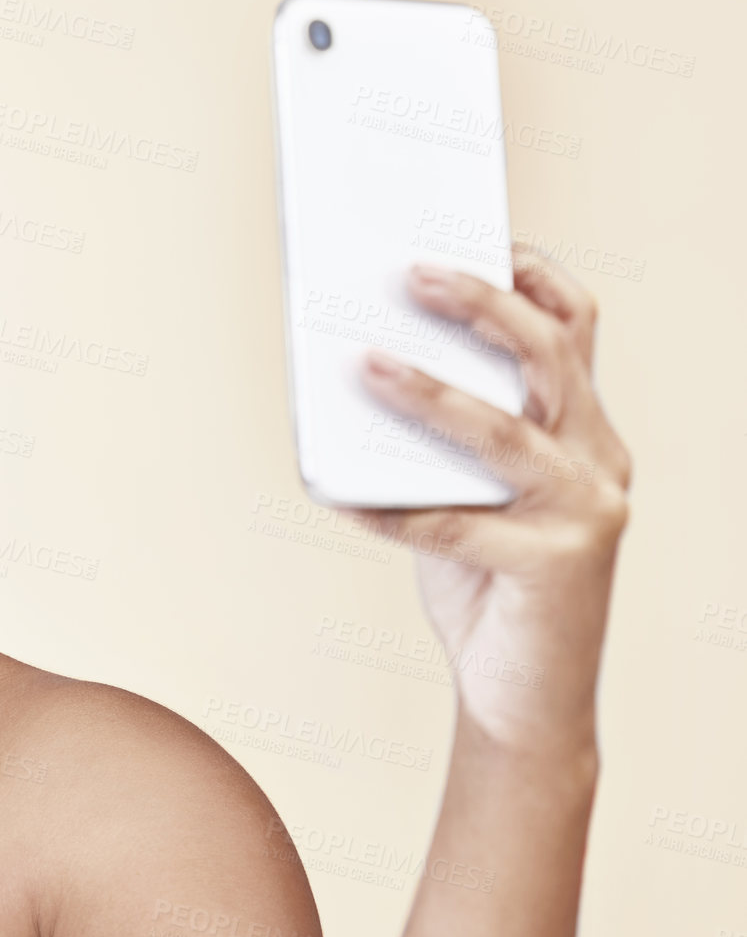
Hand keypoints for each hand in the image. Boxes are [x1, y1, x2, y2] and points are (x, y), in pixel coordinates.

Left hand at [345, 242, 631, 755]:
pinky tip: (337, 496)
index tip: (480, 235)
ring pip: (505, 430)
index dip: (534, 274)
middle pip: (550, 353)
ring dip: (430, 393)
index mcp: (586, 431)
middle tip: (413, 273)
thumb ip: (442, 440)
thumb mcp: (470, 495)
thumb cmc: (487, 587)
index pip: (576, 327)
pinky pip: (456, 526)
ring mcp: (586, 512)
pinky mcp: (556, 566)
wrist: (524, 701)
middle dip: (482, 303)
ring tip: (366, 363)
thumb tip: (364, 365)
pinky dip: (390, 510)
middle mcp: (599, 461)